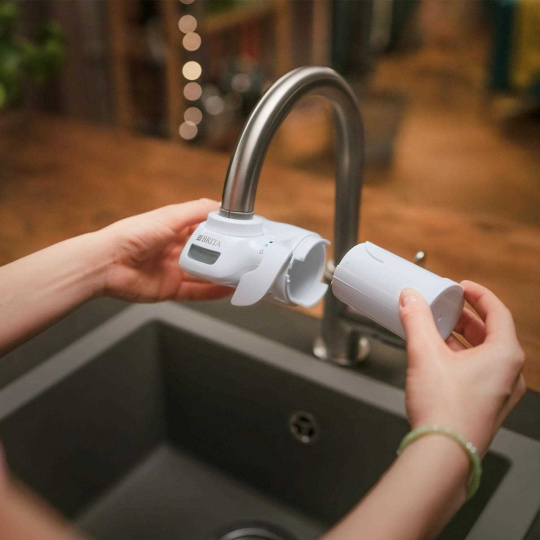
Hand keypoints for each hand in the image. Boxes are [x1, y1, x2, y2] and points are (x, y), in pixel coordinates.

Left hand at [95, 199, 231, 302]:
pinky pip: (196, 292)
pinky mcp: (170, 289)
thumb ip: (196, 211)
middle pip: (207, 252)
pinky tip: (227, 290)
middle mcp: (175, 248)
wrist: (107, 264)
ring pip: (204, 273)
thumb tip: (220, 205)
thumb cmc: (132, 235)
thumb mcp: (169, 216)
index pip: (205, 227)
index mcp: (174, 228)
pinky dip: (212, 292)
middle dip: (226, 254)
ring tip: (242, 274)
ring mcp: (173, 270)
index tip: (242, 232)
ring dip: (222, 274)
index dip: (223, 229)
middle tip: (246, 254)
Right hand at [399, 280, 525, 455]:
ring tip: (436, 330)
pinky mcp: (487, 405)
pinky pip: (478, 371)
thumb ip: (416, 320)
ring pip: (484, 353)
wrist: (444, 453)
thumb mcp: (425, 354)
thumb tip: (409, 298)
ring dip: (461, 338)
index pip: (498, 312)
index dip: (479, 295)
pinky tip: (437, 357)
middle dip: (466, 317)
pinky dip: (461, 357)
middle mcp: (509, 373)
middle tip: (445, 307)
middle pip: (491, 332)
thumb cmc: (444, 407)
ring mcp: (500, 392)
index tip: (461, 287)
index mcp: (505, 355)